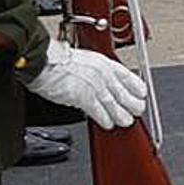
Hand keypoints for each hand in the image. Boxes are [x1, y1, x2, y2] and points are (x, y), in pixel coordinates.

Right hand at [26, 39, 147, 128]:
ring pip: (114, 104)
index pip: (127, 76)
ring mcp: (94, 85)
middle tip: (137, 110)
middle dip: (132, 103)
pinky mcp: (83, 97)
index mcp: (103, 62)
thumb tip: (101, 82)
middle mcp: (102, 74)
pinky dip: (104, 119)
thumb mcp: (84, 61)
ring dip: (121, 115)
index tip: (141, 93)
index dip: (136, 87)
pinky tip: (108, 124)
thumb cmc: (56, 60)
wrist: (42, 61)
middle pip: (123, 92)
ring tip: (126, 121)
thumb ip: (96, 72)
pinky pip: (98, 111)